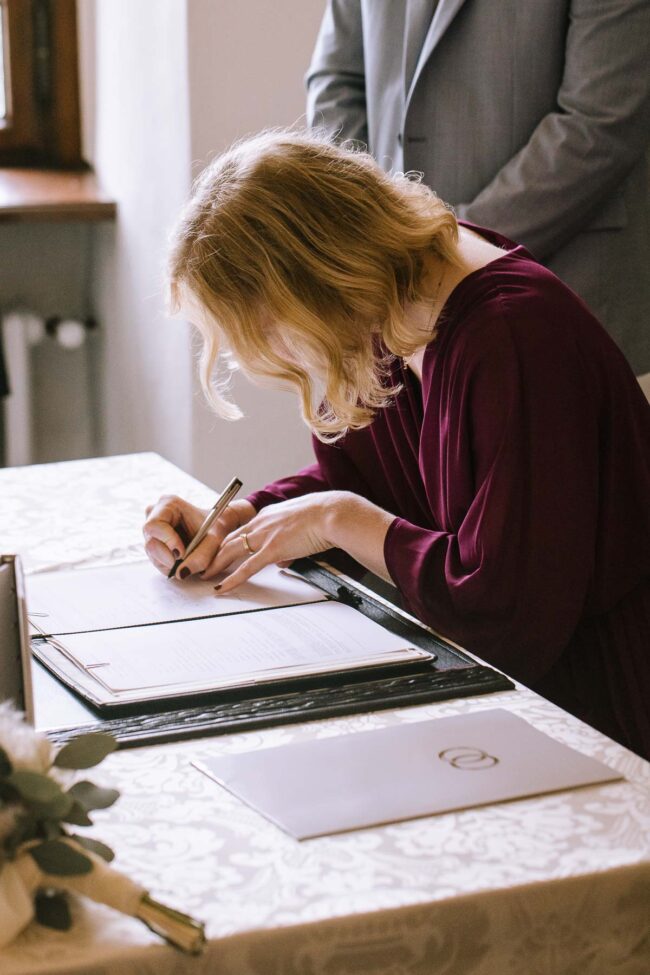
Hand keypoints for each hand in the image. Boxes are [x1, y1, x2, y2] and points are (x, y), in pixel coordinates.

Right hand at [143, 495, 255, 576]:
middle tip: (185, 564)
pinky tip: (182, 561)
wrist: (216, 527)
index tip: (182, 554)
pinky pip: (155, 558)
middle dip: (168, 558)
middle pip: (151, 542)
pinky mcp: (154, 541)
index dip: (167, 542)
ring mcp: (152, 529)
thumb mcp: (214, 540)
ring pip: (152, 554)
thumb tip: (181, 573)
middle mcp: (155, 515)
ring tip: (188, 561)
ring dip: (169, 563)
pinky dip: (169, 565)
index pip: (154, 526)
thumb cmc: (215, 527)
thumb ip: (202, 556)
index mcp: (168, 504)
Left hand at [205, 492, 343, 591]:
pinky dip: (231, 579)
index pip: (240, 530)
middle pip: (229, 539)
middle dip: (213, 553)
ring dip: (215, 565)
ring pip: (231, 552)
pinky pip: (246, 568)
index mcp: (267, 515)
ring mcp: (264, 535)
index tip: (218, 551)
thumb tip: (281, 562)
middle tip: (202, 564)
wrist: (331, 514)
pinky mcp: (272, 549)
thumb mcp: (299, 527)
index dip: (226, 542)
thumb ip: (287, 544)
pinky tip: (222, 587)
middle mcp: (260, 522)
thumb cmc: (322, 518)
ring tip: (204, 576)